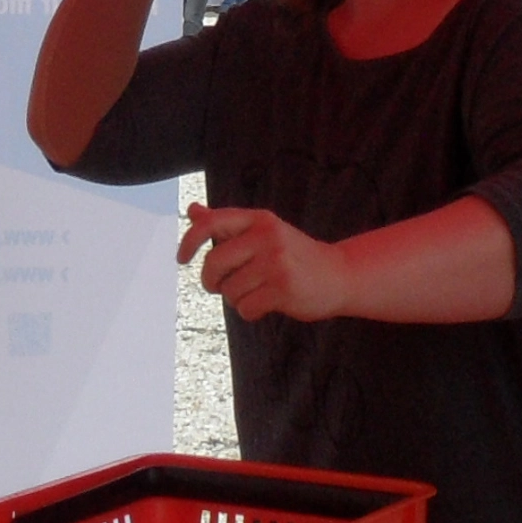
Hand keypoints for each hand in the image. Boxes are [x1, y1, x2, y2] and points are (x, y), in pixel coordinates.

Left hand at [177, 202, 349, 322]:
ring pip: (229, 290)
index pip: (211, 223)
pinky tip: (268, 304)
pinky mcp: (284, 289)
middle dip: (211, 280)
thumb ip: (226, 224)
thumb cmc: (293, 255)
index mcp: (259, 220)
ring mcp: (277, 262)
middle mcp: (267, 237)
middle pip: (214, 263)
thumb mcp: (263, 232)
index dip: (189, 240)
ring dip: (236, 298)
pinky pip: (245, 308)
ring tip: (257, 292)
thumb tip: (193, 211)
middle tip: (220, 286)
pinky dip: (250, 311)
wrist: (340, 275)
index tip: (182, 258)